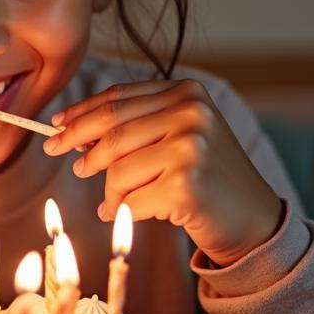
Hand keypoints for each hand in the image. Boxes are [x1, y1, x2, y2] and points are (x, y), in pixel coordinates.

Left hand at [42, 79, 284, 265]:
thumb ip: (140, 126)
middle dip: (82, 148)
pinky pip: (131, 200)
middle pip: (113, 130)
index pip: (120, 98)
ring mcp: (191, 147)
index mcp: (188, 92)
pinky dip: (124, 211)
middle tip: (69, 162)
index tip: (58, 126)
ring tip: (115, 203)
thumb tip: (76, 135)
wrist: (255, 221)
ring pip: (118, 169)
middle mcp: (192, 112)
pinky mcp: (186, 184)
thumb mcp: (182, 137)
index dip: (83, 113)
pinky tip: (127, 215)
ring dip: (111, 192)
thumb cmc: (212, 181)